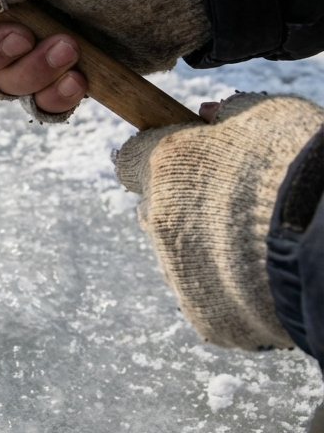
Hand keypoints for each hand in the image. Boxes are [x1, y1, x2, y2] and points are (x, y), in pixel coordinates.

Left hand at [115, 93, 323, 348]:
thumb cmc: (303, 167)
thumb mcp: (266, 118)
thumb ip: (227, 116)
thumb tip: (206, 116)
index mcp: (165, 164)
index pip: (130, 159)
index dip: (158, 161)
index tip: (184, 165)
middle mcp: (159, 219)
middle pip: (153, 211)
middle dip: (183, 209)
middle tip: (234, 209)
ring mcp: (178, 271)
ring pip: (178, 258)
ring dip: (206, 252)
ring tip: (256, 247)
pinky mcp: (204, 316)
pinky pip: (208, 300)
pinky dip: (231, 292)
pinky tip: (263, 280)